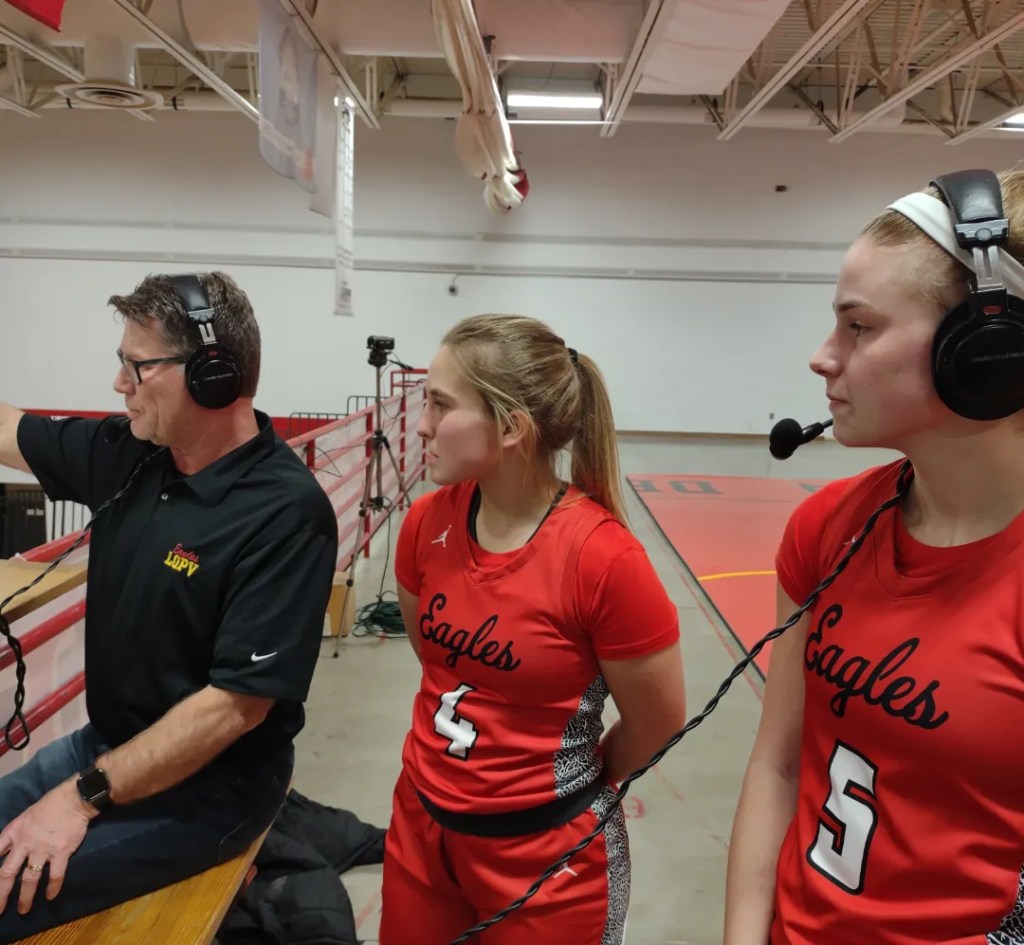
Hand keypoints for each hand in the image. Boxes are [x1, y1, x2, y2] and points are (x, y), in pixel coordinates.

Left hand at [0, 780, 96, 914]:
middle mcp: (25, 843)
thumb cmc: (49, 806)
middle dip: (1, 894)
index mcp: (14, 832)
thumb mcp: (25, 817)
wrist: (75, 799)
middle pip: (7, 873)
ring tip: (23, 910)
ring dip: (25, 897)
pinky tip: (50, 896)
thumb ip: (15, 836)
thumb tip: (6, 854)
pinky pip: (55, 874)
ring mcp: (43, 848)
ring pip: (30, 878)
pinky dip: (53, 887)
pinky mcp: (61, 851)